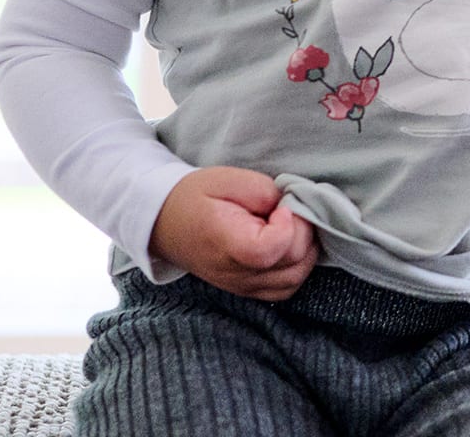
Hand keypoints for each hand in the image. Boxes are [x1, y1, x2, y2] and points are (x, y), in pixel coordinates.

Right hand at [150, 166, 318, 300]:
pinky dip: (296, 267)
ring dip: (303, 250)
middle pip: (290, 264)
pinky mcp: (246, 289)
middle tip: (287, 211)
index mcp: (224, 243)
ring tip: (289, 226)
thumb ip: (265, 192)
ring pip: (293, 279)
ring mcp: (241, 286)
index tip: (281, 207)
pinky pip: (284, 288)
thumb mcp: (228, 179)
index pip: (270, 250)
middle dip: (302, 231)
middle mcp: (233, 272)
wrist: (165, 222)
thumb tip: (292, 208)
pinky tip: (288, 243)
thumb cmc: (196, 197)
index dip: (288, 226)